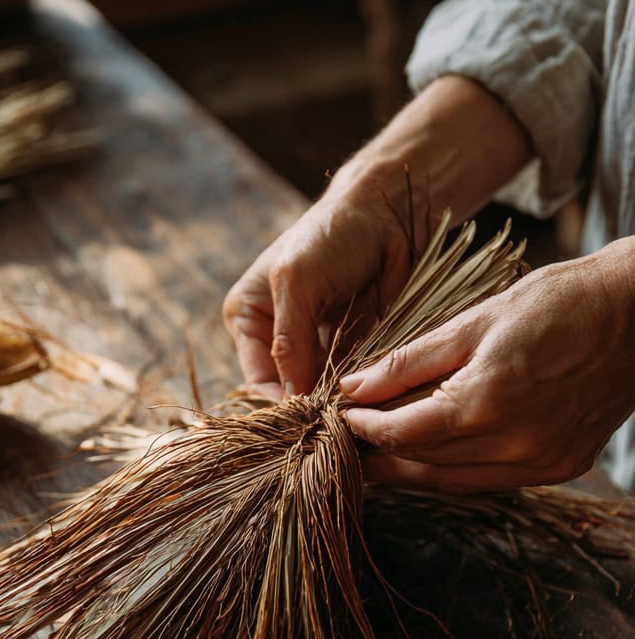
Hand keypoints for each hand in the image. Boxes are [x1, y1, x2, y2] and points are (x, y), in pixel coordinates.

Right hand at [222, 77, 533, 398]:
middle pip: (290, 392)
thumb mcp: (297, 282)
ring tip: (359, 420)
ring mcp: (319, 345)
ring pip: (324, 392)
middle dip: (312, 410)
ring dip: (340, 405)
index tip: (311, 424)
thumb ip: (289, 342)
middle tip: (338, 427)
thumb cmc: (333, 234)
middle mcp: (279, 337)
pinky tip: (375, 403)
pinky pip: (355, 382)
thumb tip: (293, 401)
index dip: (281, 406)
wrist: (390, 210)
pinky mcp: (354, 347)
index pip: (258, 382)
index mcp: (249, 319)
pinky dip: (363, 393)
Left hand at [339, 241, 634, 492]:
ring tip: (380, 457)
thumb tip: (354, 387)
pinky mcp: (560, 467)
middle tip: (347, 444)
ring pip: (455, 482)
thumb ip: (410, 360)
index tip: (340, 416)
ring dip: (413, 471)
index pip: (403, 432)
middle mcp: (515, 443)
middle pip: (424, 463)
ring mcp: (542, 462)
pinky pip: (491, 480)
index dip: (364, 428)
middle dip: (381, 453)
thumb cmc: (557, 302)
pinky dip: (456, 471)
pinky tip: (434, 455)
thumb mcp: (475, 320)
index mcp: (487, 401)